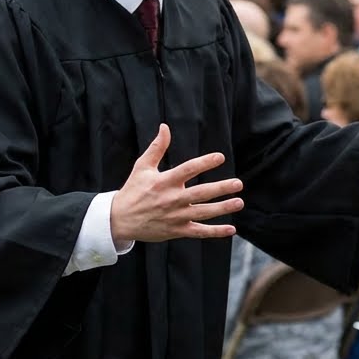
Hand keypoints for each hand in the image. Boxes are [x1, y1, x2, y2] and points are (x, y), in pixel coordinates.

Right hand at [109, 124, 243, 244]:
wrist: (119, 220)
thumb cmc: (133, 190)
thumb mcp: (142, 167)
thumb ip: (157, 147)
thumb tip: (165, 127)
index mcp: (164, 182)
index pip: (188, 170)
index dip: (204, 163)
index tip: (220, 157)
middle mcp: (172, 199)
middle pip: (200, 193)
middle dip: (220, 188)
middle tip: (238, 183)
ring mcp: (175, 217)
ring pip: (203, 213)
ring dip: (223, 208)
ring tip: (239, 202)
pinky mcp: (176, 231)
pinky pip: (199, 232)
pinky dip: (215, 232)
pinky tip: (231, 229)